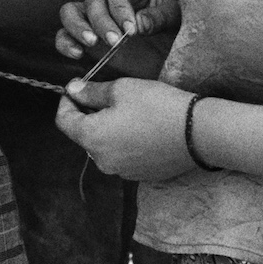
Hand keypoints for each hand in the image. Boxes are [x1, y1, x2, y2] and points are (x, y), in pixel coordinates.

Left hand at [53, 78, 197, 181]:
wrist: (198, 133)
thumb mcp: (121, 90)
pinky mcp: (139, 175)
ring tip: (125, 111)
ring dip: (106, 129)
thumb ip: (91, 92)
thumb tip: (72, 90)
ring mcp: (121, 171)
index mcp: (90, 138)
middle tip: (103, 95)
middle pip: (83, 135)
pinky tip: (140, 128)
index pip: (63, 121)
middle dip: (88, 115)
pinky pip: (122, 156)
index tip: (76, 88)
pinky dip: (123, 142)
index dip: (66, 102)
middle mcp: (101, 160)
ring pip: (103, 146)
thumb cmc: (157, 106)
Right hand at [56, 0, 180, 60]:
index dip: (120, 7)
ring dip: (78, 27)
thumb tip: (138, 23)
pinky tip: (78, 54)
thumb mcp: (177, 19)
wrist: (171, 48)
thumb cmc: (176, 26)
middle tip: (115, 42)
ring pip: (70, 12)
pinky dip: (65, 43)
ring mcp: (93, 16)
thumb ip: (160, 18)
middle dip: (102, 21)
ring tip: (92, 43)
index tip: (131, 30)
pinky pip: (64, 34)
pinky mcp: (84, 36)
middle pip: (93, 0)